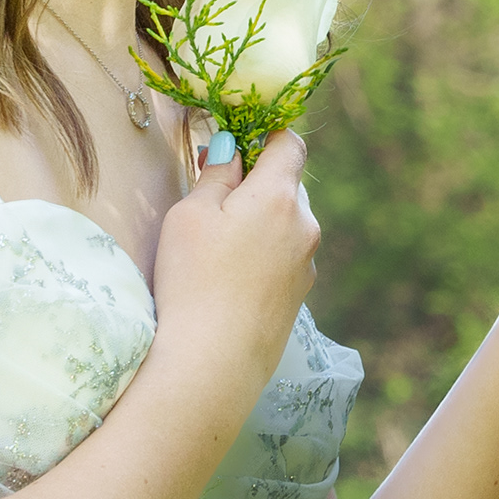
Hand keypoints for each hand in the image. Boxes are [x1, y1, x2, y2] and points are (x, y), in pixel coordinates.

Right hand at [153, 127, 319, 411]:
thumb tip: (232, 148)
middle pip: (287, 184)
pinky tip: (230, 279)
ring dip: (260, 221)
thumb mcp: (191, 215)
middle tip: (213, 195)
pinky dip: (264, 255)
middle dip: (256, 182)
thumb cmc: (193, 281)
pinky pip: (285, 258)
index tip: (234, 142)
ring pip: (286, 224)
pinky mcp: (299, 298)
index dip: (264, 134)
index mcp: (280, 196)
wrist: (213, 364)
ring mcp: (307, 265)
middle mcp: (305, 226)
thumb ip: (216, 175)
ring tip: (216, 245)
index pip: (290, 143)